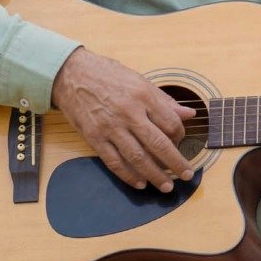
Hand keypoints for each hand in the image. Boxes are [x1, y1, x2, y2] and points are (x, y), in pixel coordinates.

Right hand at [52, 47, 196, 191]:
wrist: (70, 74)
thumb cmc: (108, 75)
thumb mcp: (140, 81)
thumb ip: (165, 101)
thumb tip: (190, 114)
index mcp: (143, 96)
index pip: (170, 123)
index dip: (181, 135)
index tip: (181, 141)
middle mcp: (129, 113)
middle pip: (158, 144)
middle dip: (175, 163)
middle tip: (187, 176)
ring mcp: (110, 127)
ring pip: (137, 157)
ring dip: (154, 175)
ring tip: (166, 186)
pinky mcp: (93, 137)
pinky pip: (113, 161)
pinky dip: (128, 175)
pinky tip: (139, 183)